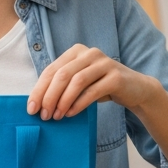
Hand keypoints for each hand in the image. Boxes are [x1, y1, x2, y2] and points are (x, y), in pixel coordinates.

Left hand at [28, 44, 160, 119]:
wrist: (135, 89)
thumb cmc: (102, 86)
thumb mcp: (81, 82)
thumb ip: (63, 86)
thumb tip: (38, 103)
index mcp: (77, 51)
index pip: (52, 69)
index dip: (39, 89)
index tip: (32, 108)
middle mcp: (90, 53)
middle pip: (62, 74)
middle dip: (49, 96)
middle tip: (44, 115)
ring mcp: (104, 63)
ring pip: (77, 81)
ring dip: (63, 101)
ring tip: (56, 116)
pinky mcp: (116, 76)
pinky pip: (92, 91)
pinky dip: (79, 104)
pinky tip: (71, 113)